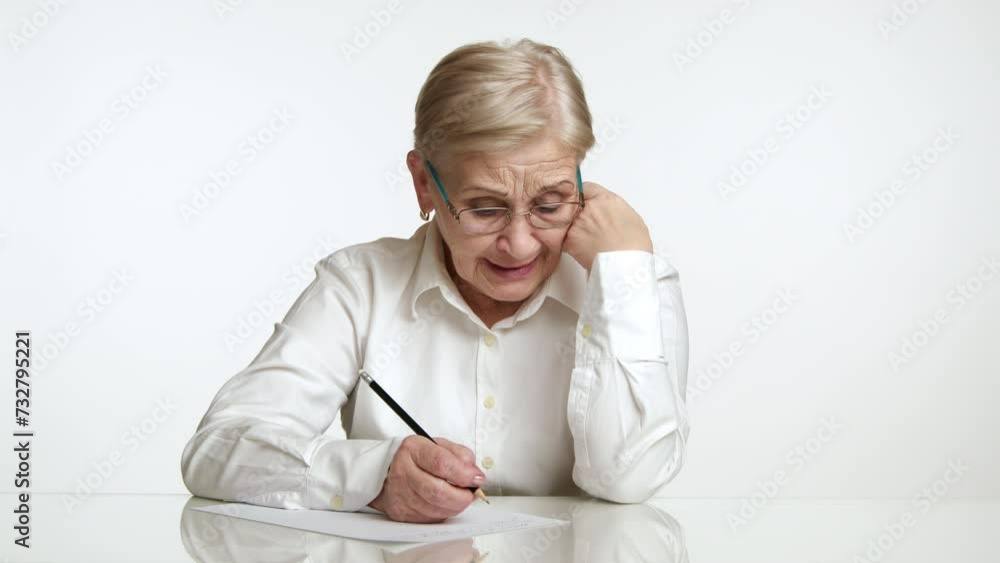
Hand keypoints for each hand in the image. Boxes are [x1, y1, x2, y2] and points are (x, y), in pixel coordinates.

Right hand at [368, 436, 485, 522]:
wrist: (390, 472)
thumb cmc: (418, 458)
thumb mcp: (439, 446)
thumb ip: (460, 455)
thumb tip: (474, 474)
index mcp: (413, 449)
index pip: (441, 463)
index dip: (464, 474)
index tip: (477, 478)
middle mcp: (403, 472)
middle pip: (438, 491)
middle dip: (462, 496)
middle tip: (472, 493)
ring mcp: (400, 494)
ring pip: (436, 509)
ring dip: (455, 506)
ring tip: (460, 496)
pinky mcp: (401, 513)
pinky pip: (431, 518)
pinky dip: (445, 512)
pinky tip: (446, 503)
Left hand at [562, 182, 652, 273]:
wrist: (625, 266)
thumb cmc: (634, 246)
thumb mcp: (631, 217)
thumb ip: (613, 208)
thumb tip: (607, 213)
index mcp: (605, 199)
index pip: (586, 188)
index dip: (584, 197)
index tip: (584, 202)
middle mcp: (589, 208)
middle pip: (576, 206)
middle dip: (580, 215)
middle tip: (590, 228)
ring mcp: (577, 223)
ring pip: (568, 222)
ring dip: (575, 230)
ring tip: (591, 243)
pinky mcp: (569, 240)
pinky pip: (565, 238)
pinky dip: (571, 244)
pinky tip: (584, 250)